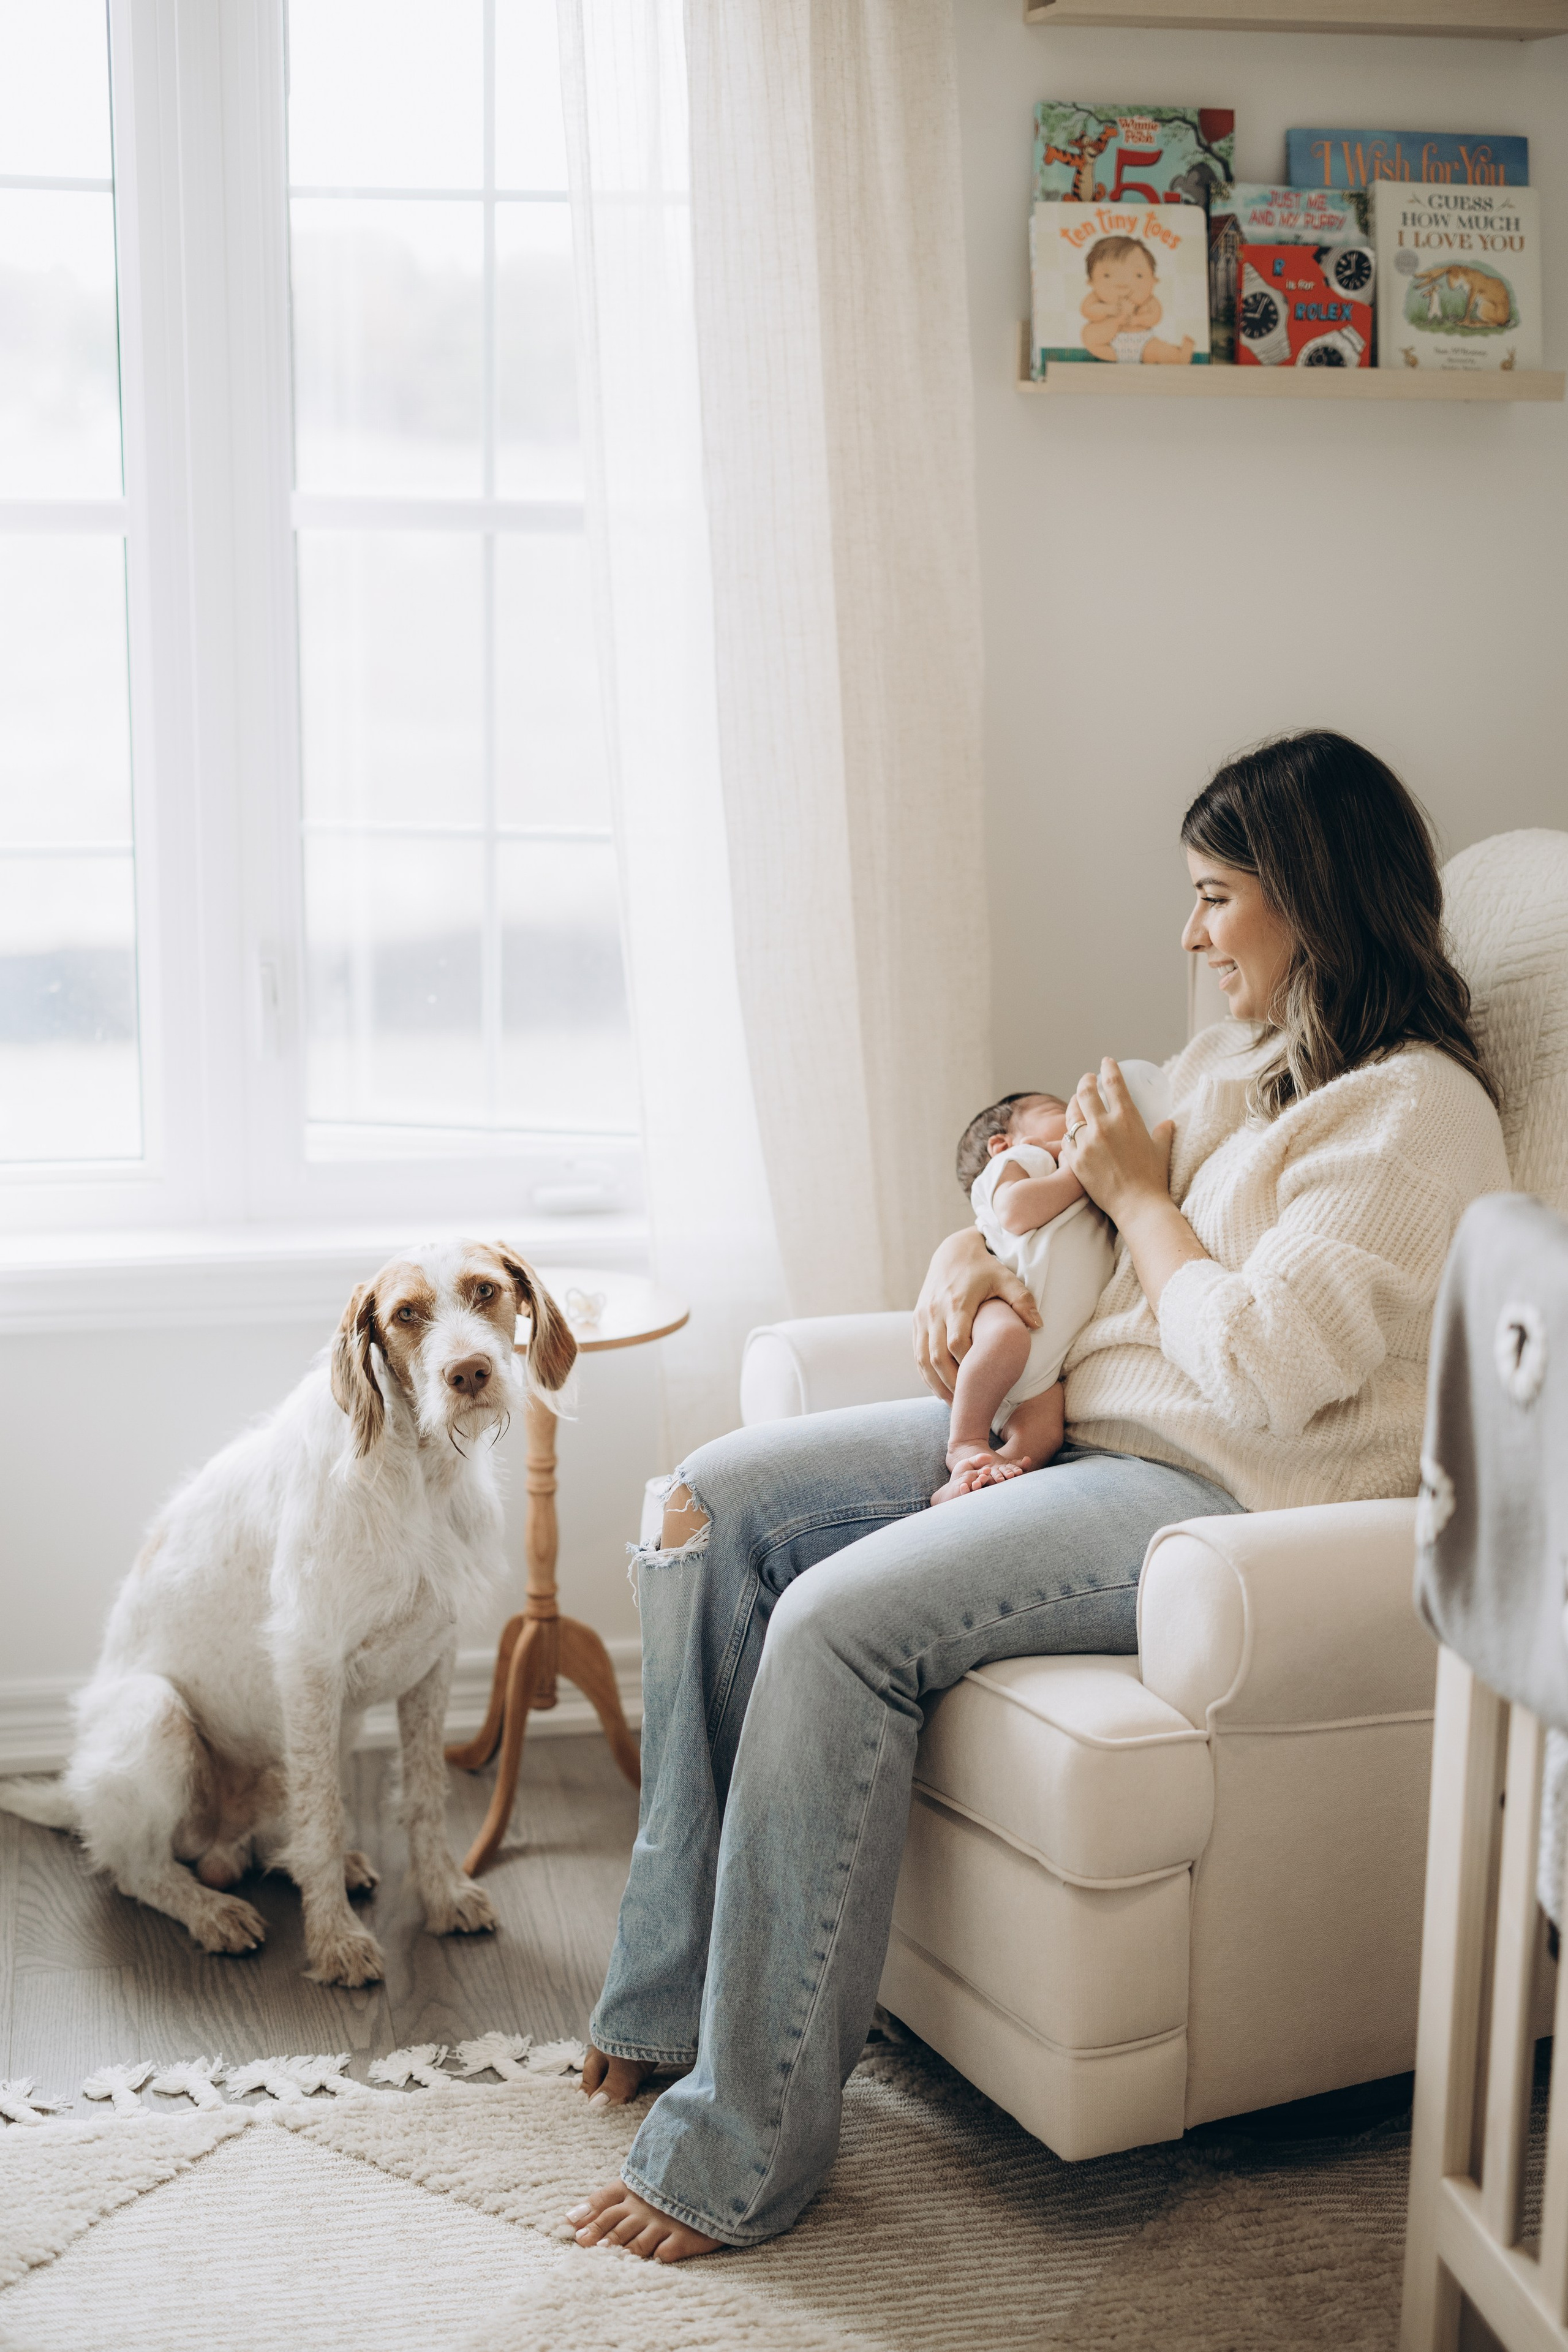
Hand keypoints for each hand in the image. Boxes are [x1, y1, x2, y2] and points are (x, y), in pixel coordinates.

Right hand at [914, 1229, 1039, 1401]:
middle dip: (951, 1383)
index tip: (982, 1384)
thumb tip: (1038, 1325)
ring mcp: (922, 1317)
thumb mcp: (1005, 1278)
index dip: (967, 1365)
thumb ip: (1021, 1300)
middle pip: (937, 1356)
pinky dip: (926, 1374)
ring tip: (954, 1405)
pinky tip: (939, 1389)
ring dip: (936, 1384)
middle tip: (968, 1405)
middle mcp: (935, 1311)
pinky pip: (917, 1354)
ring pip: (923, 1359)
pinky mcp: (917, 1321)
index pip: (957, 1342)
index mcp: (957, 1303)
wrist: (953, 1252)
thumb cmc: (984, 1268)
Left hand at [1060, 1059, 1174, 1226]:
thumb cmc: (1153, 1177)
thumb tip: (1166, 1123)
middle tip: (1088, 1079)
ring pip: (1072, 1114)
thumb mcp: (1161, 1148)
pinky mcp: (1075, 1159)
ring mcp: (1086, 1142)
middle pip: (1086, 1093)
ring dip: (1074, 1104)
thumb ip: (1163, 1132)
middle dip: (1086, 1081)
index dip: (1108, 1068)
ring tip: (1077, 1102)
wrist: (1137, 1205)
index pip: (1113, 1083)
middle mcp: (1103, 1126)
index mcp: (1126, 1118)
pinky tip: (1073, 1131)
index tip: (1106, 1062)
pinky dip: (1070, 1132)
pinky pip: (1067, 1139)